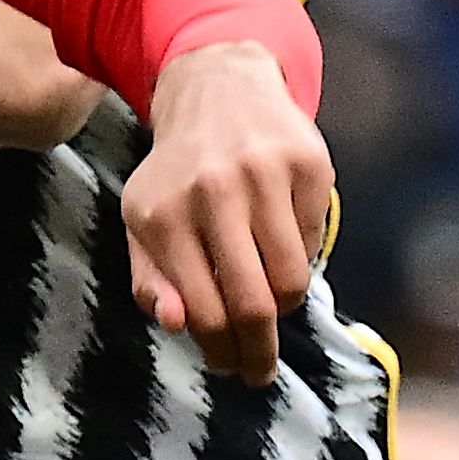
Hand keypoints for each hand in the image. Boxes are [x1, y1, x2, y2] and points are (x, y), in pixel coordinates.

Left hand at [123, 40, 333, 387]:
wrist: (219, 89)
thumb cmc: (178, 174)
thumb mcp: (145, 222)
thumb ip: (150, 279)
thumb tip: (176, 324)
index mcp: (162, 215)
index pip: (203, 311)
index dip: (221, 353)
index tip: (231, 370)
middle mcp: (211, 193)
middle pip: (252, 304)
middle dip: (260, 350)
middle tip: (261, 370)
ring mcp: (263, 177)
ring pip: (291, 280)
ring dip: (284, 306)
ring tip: (270, 302)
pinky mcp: (307, 165)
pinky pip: (314, 243)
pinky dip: (301, 259)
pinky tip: (281, 245)